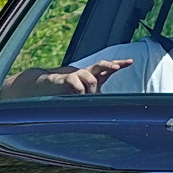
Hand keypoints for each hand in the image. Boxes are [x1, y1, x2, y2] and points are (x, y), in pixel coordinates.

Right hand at [1, 58, 132, 97]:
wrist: (41, 89)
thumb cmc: (64, 93)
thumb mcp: (83, 97)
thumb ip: (95, 100)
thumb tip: (112, 110)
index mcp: (90, 76)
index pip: (106, 69)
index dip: (118, 64)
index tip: (131, 62)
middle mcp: (84, 73)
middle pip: (100, 65)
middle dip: (110, 65)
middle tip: (116, 66)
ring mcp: (74, 75)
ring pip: (90, 77)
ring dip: (92, 87)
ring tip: (88, 97)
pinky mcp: (63, 79)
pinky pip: (75, 82)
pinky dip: (80, 88)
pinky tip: (79, 94)